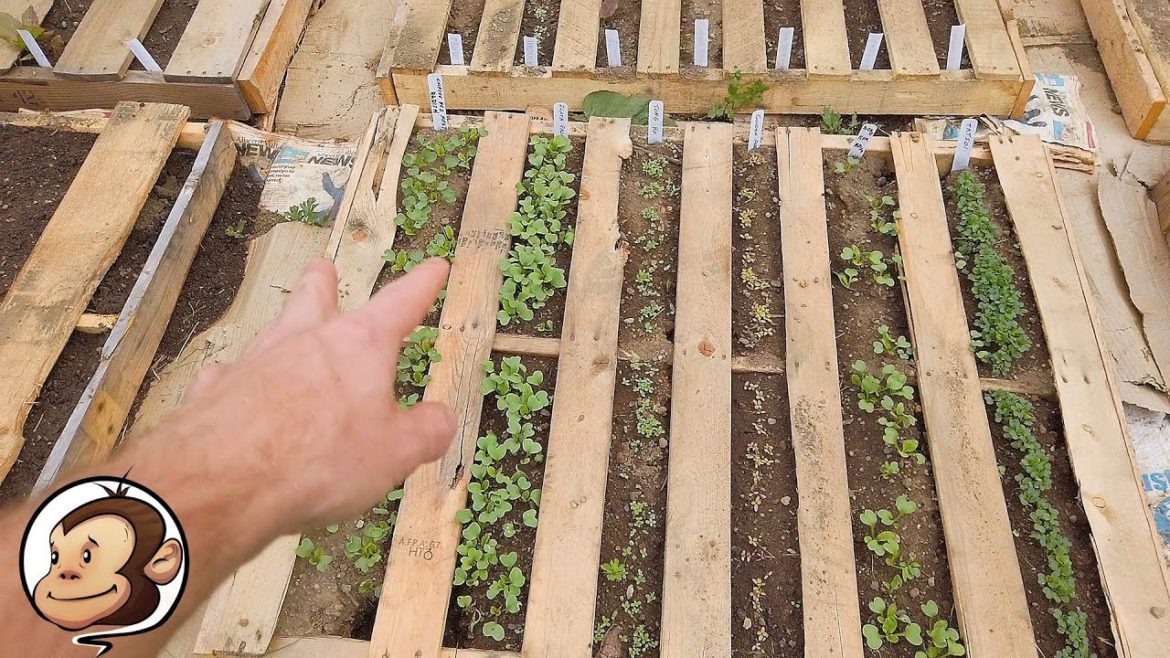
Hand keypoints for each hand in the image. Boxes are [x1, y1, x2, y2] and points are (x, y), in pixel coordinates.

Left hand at [157, 258, 456, 531]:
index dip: (423, 286)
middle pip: (315, 297)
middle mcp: (305, 340)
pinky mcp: (215, 392)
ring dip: (283, 327)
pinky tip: (234, 389)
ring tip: (285, 328)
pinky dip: (238, 380)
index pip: (401, 303)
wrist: (222, 481)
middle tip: (324, 269)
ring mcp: (255, 361)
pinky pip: (229, 376)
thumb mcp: (397, 453)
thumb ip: (427, 431)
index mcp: (359, 345)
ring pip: (272, 330)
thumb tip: (443, 417)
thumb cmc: (321, 459)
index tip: (435, 267)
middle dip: (324, 282)